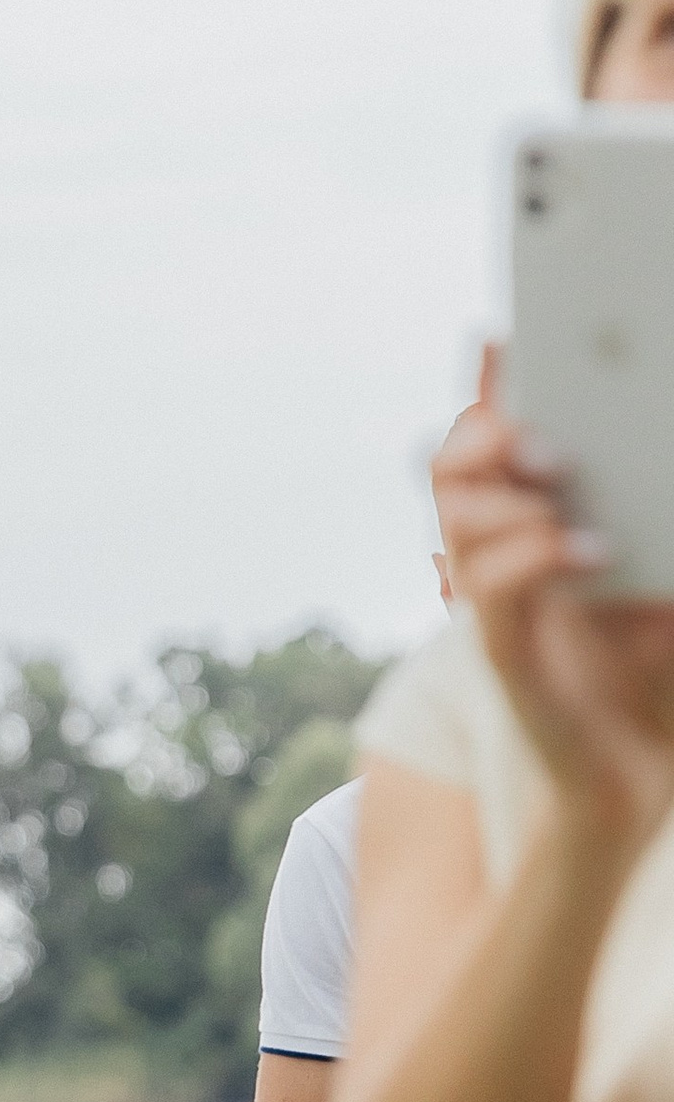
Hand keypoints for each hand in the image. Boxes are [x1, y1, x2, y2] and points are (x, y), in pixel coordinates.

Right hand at [439, 342, 673, 857]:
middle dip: (482, 431)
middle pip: (450, 469)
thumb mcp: (666, 572)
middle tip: (542, 433)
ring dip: (502, 491)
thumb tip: (664, 450)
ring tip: (559, 481)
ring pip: (457, 521)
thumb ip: (654, 505)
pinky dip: (528, 558)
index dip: (489, 387)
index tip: (501, 333)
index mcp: (537, 522)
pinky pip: (491, 593)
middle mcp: (504, 555)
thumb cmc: (658, 668)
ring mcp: (499, 604)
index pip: (494, 443)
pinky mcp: (509, 655)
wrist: (645, 768)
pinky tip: (582, 548)